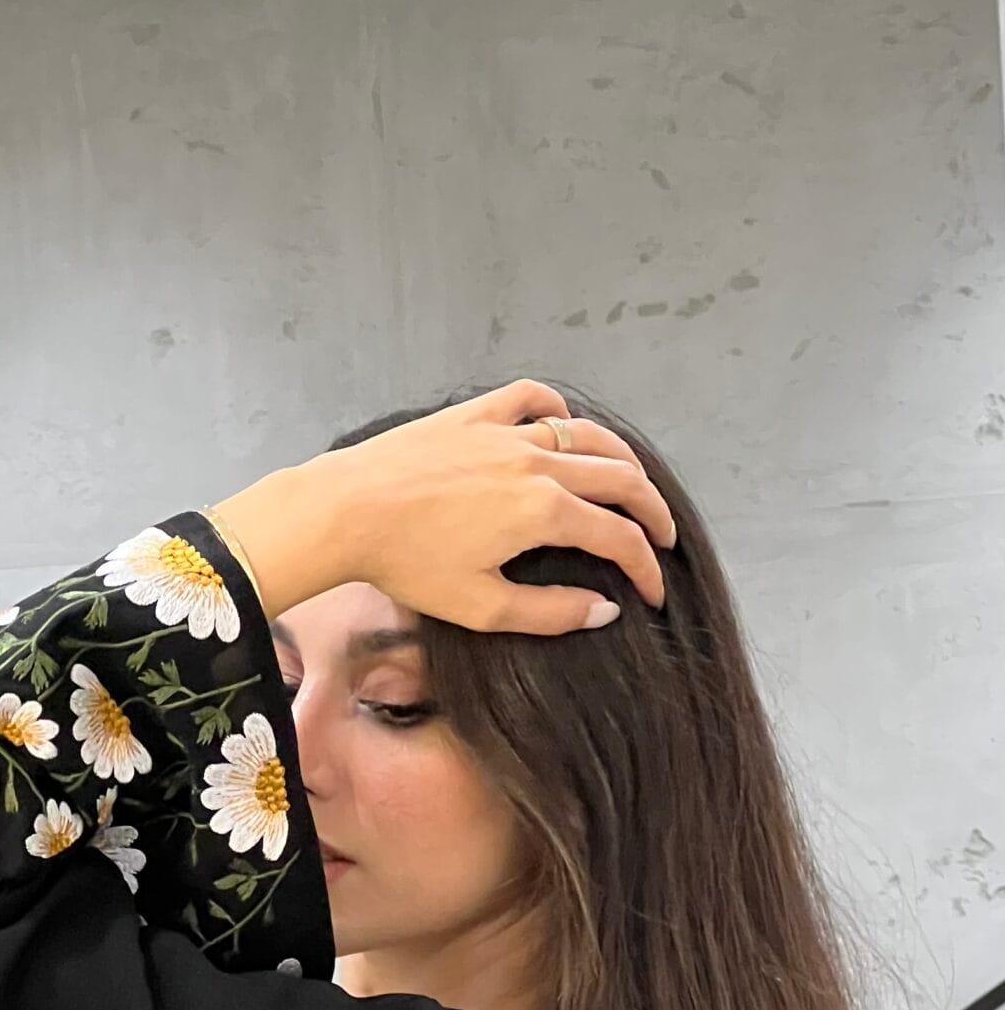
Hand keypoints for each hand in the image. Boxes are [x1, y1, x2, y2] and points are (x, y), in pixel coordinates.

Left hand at [214, 377, 674, 636]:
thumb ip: (550, 612)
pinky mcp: (474, 415)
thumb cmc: (409, 566)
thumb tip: (604, 609)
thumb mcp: (483, 607)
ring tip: (630, 483)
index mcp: (545, 512)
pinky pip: (531, 398)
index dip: (645, 567)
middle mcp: (537, 463)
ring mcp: (506, 432)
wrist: (347, 511)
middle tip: (662, 535)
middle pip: (620, 477)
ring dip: (619, 459)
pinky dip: (558, 410)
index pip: (618, 538)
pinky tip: (562, 425)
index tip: (653, 591)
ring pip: (586, 434)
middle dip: (652, 509)